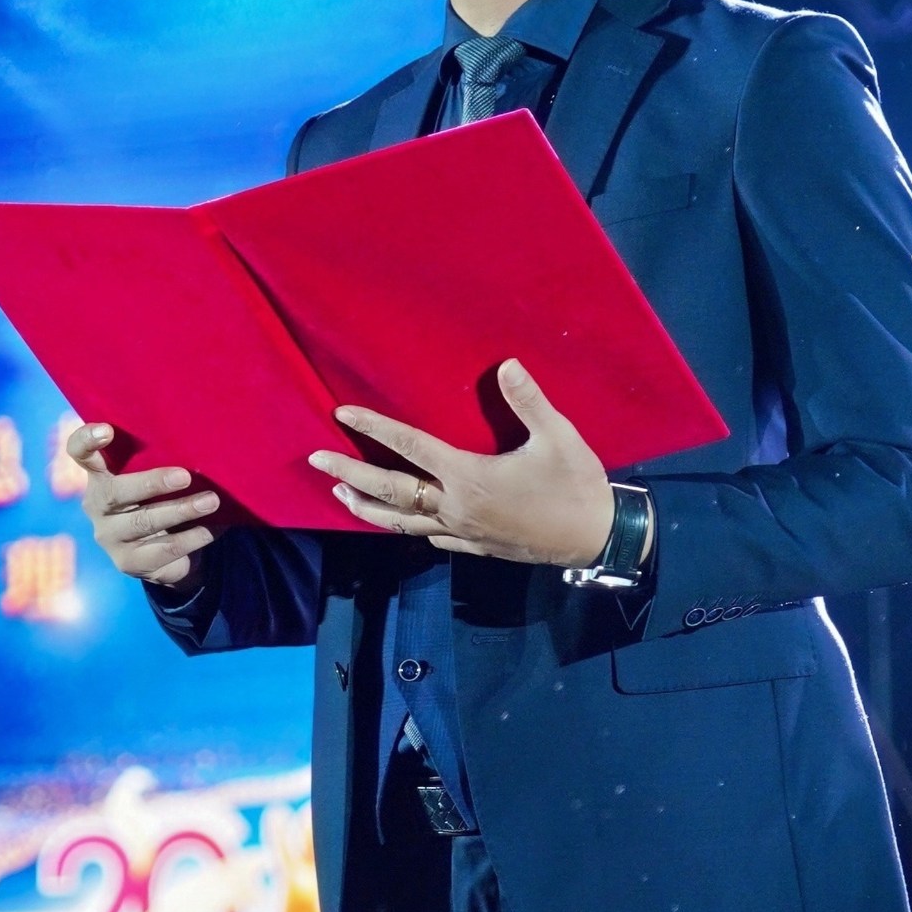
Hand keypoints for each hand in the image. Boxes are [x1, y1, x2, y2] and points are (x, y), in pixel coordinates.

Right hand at [68, 422, 222, 588]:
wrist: (164, 554)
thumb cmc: (160, 500)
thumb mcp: (155, 478)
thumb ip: (161, 460)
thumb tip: (203, 445)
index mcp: (100, 475)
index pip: (80, 452)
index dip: (87, 440)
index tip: (107, 430)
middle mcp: (97, 505)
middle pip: (115, 492)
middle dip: (153, 483)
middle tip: (185, 476)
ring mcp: (109, 537)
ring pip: (144, 522)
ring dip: (181, 510)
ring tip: (211, 502)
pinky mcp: (127, 562)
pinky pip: (162, 549)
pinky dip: (191, 537)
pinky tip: (210, 529)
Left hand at [309, 359, 613, 566]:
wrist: (596, 538)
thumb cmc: (576, 485)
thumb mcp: (558, 437)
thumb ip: (528, 401)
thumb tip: (507, 364)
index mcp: (469, 477)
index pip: (410, 447)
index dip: (374, 427)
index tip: (341, 413)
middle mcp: (456, 507)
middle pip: (391, 491)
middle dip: (351, 473)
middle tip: (316, 461)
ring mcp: (463, 532)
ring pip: (402, 523)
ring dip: (368, 508)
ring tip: (340, 495)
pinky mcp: (476, 547)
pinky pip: (430, 539)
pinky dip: (406, 529)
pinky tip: (399, 525)